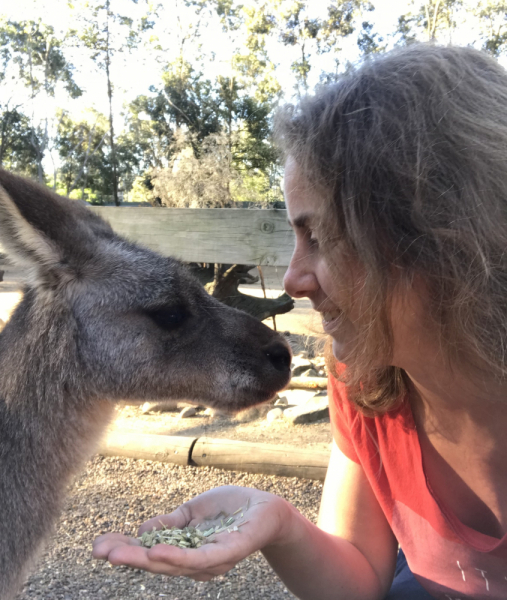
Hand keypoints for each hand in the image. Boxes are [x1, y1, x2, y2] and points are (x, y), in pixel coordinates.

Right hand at [92, 486, 291, 580]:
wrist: (266, 507)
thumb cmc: (231, 509)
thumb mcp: (193, 512)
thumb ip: (170, 523)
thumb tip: (141, 531)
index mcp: (183, 549)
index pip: (149, 552)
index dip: (124, 549)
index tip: (97, 545)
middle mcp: (193, 561)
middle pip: (155, 563)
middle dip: (125, 557)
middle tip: (98, 550)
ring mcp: (209, 560)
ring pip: (172, 565)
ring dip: (143, 559)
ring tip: (117, 553)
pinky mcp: (227, 553)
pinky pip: (199, 560)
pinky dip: (176, 559)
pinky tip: (155, 552)